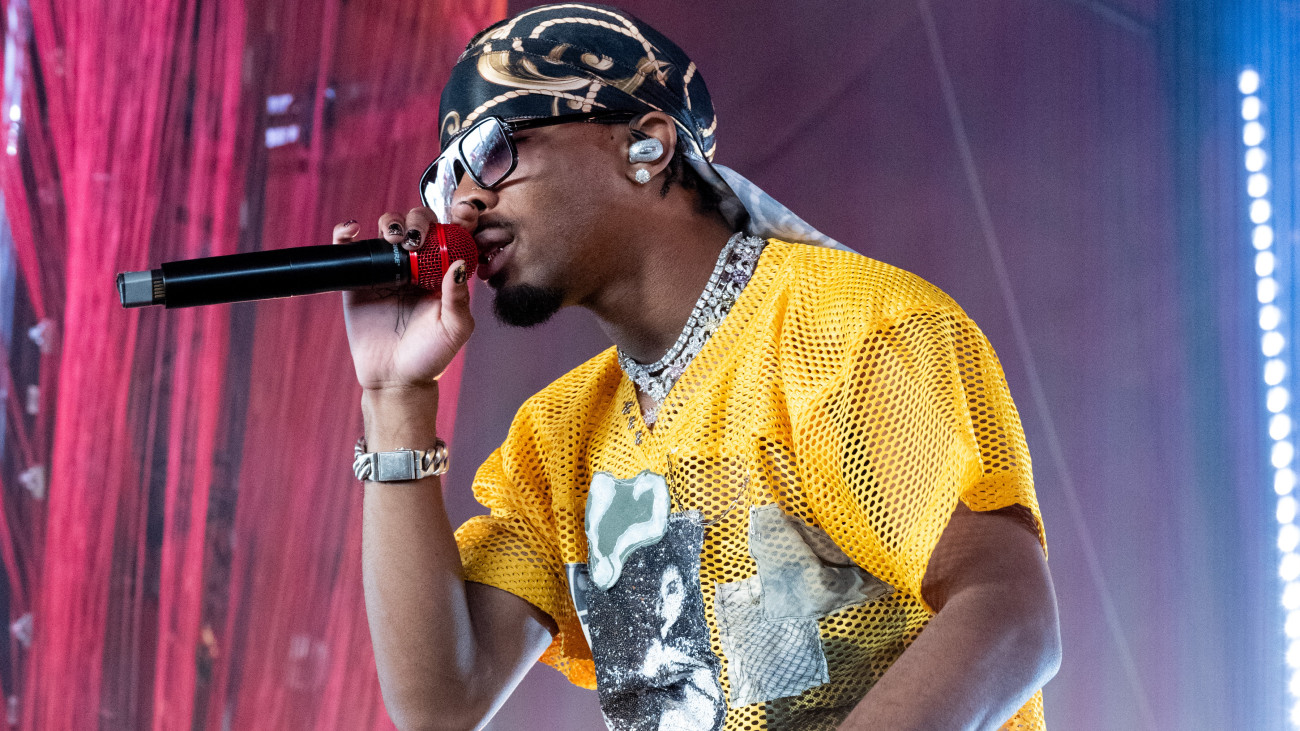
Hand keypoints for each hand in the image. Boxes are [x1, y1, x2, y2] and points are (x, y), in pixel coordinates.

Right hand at [335, 208, 473, 391]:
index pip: (450, 235)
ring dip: (391, 222)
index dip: (456, 219)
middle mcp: (415, 267)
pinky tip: (352, 230)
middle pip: (417, 224)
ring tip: (394, 238)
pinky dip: (345, 233)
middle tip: (417, 239)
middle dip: (419, 220)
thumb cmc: (430, 357)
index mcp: (441, 273)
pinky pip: (349, 249)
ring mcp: (386, 271)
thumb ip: (458, 298)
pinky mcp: (358, 280)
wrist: (394, 379)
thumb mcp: (454, 329)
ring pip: (388, 229)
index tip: (461, 213)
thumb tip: (458, 263)